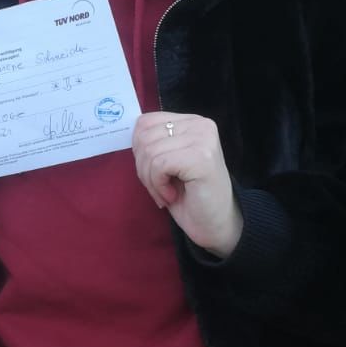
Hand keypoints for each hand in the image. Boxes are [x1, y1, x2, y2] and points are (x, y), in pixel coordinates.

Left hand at [132, 112, 242, 258]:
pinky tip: (172, 195)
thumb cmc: (189, 195)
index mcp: (191, 122)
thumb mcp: (167, 160)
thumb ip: (153, 142)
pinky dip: (159, 185)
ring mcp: (203, 139)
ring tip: (167, 193)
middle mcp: (200, 124)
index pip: (145, 122)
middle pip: (144, 137)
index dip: (139, 150)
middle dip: (143, 168)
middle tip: (159, 187)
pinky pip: (159, 164)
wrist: (214, 224)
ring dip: (151, 180)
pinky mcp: (201, 156)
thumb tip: (130, 133)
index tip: (153, 172)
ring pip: (150, 151)